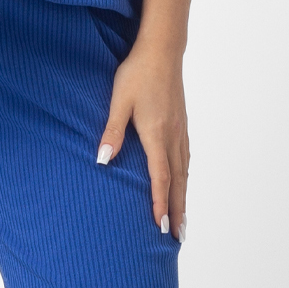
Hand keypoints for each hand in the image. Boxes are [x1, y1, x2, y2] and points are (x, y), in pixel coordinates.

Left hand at [97, 42, 188, 241]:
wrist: (162, 50)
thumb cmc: (137, 73)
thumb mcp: (119, 101)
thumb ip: (112, 132)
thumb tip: (102, 161)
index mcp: (156, 133)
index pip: (160, 176)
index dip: (160, 203)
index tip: (161, 226)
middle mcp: (173, 136)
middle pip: (178, 181)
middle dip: (177, 210)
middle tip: (179, 236)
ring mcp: (180, 130)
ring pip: (184, 171)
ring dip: (183, 197)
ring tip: (183, 219)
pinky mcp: (181, 124)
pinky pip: (186, 158)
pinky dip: (185, 177)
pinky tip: (183, 183)